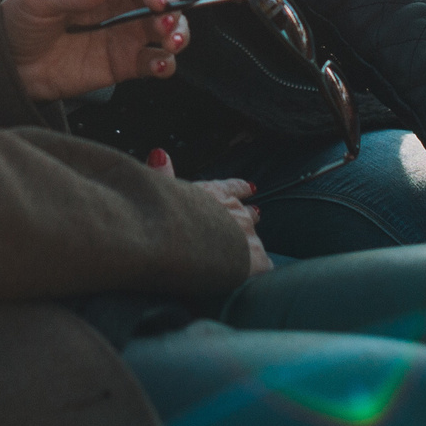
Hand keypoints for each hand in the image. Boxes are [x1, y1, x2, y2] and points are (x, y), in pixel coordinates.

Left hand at [2, 0, 189, 102]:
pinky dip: (165, 64)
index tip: (157, 0)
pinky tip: (160, 65)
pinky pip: (154, 62)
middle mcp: (119, 4)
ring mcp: (124, 35)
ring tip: (171, 44)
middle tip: (167, 23)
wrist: (8, 65)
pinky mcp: (124, 64)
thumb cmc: (19, 22)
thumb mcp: (38, 0)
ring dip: (177, 34)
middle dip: (173, 9)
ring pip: (166, 30)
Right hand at [150, 150, 271, 276]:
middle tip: (254, 217)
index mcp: (214, 193)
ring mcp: (247, 235)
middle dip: (248, 217)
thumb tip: (160, 153)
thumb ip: (165, 174)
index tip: (251, 188)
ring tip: (251, 248)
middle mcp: (235, 211)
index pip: (232, 187)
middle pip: (247, 213)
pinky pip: (264, 264)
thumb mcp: (163, 192)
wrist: (181, 244)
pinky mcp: (255, 259)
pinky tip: (257, 273)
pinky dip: (259, 268)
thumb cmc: (166, 218)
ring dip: (251, 243)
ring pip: (255, 238)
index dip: (241, 189)